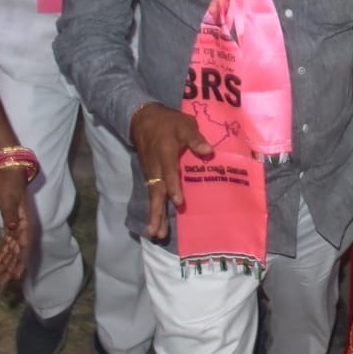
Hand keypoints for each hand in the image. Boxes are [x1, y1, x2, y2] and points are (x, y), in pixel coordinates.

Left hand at [0, 168, 30, 284]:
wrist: (10, 174)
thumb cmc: (10, 185)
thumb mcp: (9, 198)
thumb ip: (10, 215)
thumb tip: (12, 230)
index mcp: (25, 223)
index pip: (24, 247)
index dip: (20, 263)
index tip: (15, 277)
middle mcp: (23, 229)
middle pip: (18, 253)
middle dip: (10, 269)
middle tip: (1, 285)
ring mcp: (17, 228)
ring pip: (12, 251)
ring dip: (5, 265)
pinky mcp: (10, 226)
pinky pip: (7, 245)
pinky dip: (1, 255)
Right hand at [131, 104, 214, 239]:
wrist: (143, 120)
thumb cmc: (168, 122)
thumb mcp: (185, 124)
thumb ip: (195, 139)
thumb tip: (209, 152)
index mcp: (165, 153)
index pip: (169, 172)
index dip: (173, 187)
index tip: (178, 202)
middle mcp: (155, 167)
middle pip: (156, 192)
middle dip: (157, 212)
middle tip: (157, 232)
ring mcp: (150, 173)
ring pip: (152, 196)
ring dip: (154, 215)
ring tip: (155, 234)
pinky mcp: (149, 176)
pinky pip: (151, 194)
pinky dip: (153, 208)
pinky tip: (156, 222)